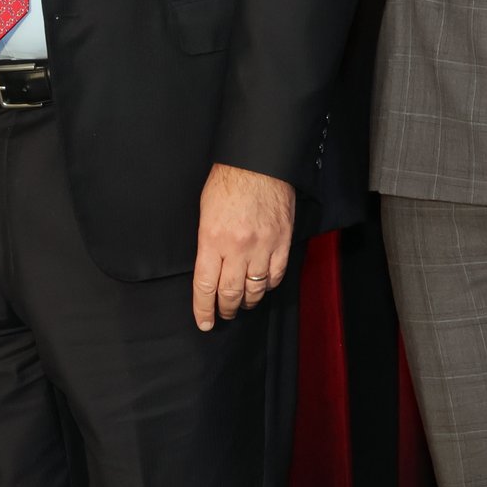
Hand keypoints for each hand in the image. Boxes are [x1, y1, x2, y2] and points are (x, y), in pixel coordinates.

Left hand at [193, 163, 294, 330]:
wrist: (258, 164)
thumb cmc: (227, 183)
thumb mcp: (204, 212)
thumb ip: (206, 243)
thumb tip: (208, 270)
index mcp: (212, 239)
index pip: (205, 285)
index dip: (203, 308)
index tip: (204, 322)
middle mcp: (237, 247)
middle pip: (230, 293)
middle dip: (225, 309)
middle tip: (223, 314)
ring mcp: (262, 246)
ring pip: (254, 289)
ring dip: (247, 302)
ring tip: (241, 304)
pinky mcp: (282, 242)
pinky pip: (275, 276)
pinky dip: (267, 286)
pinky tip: (261, 287)